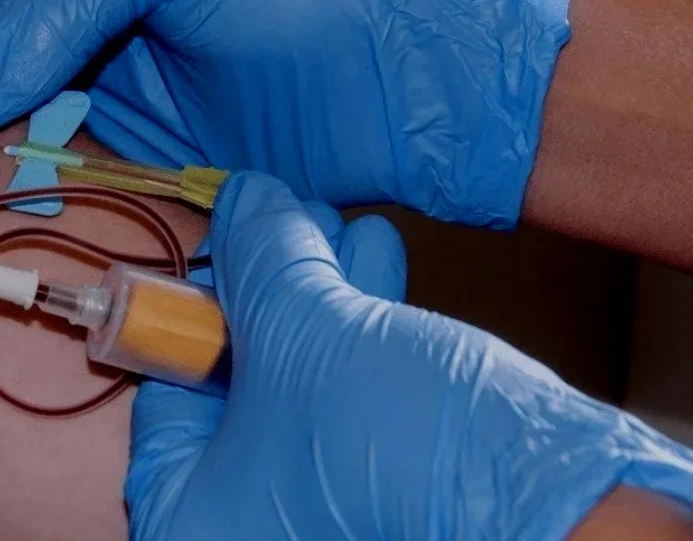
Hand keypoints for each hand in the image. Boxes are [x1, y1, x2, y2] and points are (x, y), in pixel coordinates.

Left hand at [125, 172, 692, 538]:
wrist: (544, 501)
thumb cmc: (394, 444)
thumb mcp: (302, 328)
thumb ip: (258, 258)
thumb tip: (244, 201)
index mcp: (191, 511)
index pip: (165, 394)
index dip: (192, 308)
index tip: (220, 247)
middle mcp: (247, 521)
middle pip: (235, 381)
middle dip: (269, 285)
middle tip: (279, 220)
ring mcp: (317, 509)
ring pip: (300, 380)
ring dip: (322, 289)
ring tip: (332, 222)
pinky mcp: (384, 487)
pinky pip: (352, 394)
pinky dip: (363, 324)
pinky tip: (376, 255)